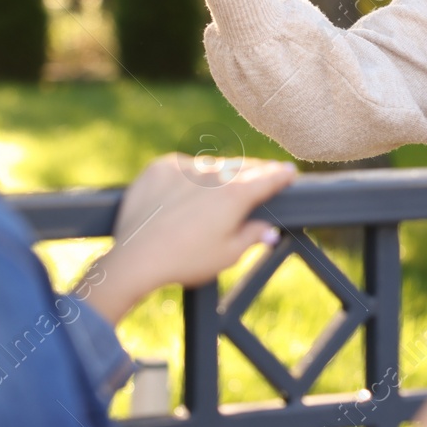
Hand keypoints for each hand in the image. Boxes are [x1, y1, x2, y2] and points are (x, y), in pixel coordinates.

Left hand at [77, 154, 296, 324]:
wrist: (136, 257)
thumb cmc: (185, 261)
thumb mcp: (227, 256)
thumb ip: (252, 237)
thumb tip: (270, 231)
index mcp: (235, 195)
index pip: (267, 178)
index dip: (281, 175)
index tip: (289, 172)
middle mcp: (213, 174)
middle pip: (242, 167)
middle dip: (256, 170)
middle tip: (266, 172)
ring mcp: (185, 167)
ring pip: (212, 165)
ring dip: (222, 173)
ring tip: (227, 182)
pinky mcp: (161, 167)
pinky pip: (184, 166)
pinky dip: (191, 174)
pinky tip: (190, 188)